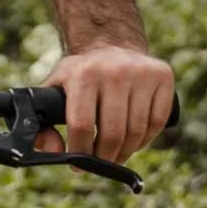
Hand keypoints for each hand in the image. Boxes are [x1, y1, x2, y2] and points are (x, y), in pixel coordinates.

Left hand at [47, 43, 175, 162]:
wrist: (110, 43)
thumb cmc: (79, 75)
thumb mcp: (54, 90)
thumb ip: (43, 123)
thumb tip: (54, 151)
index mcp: (83, 75)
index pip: (83, 126)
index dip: (81, 152)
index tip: (78, 164)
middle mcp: (114, 71)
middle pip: (113, 133)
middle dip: (104, 158)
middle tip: (99, 164)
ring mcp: (142, 73)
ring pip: (137, 132)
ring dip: (125, 152)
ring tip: (114, 155)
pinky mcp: (163, 76)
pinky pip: (157, 122)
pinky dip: (145, 140)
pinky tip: (133, 141)